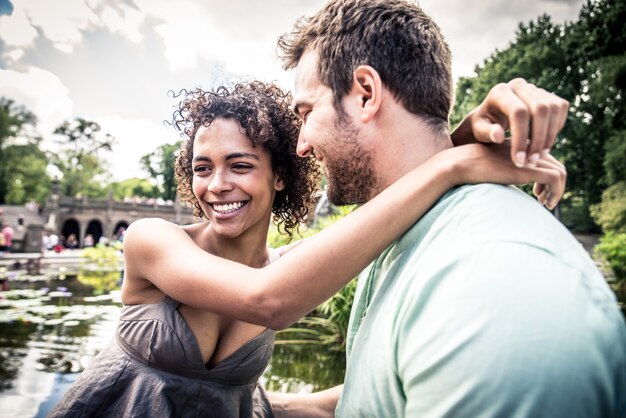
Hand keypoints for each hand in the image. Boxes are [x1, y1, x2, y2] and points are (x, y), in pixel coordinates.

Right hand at [444, 143, 566, 209]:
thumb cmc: (468, 168)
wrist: (459, 163)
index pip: (544, 159)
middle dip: (554, 185)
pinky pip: (554, 178)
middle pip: (554, 165)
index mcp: (519, 145)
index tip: (536, 192)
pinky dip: (555, 192)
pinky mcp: (528, 169)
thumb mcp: (490, 165)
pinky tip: (543, 202)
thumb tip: (509, 181)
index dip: (545, 176)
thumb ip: (503, 169)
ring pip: (559, 172)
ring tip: (545, 203)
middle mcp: (528, 149)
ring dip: (557, 191)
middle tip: (543, 200)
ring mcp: (529, 158)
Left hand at [452, 78, 568, 167]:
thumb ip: (486, 133)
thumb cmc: (483, 126)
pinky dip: (556, 128)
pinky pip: (560, 108)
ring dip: (549, 136)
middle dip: (538, 139)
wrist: (493, 116)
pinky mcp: (547, 94)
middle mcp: (519, 85)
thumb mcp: (478, 131)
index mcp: (499, 92)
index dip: (521, 138)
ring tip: (538, 156)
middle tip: (532, 161)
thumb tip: (499, 136)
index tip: (519, 160)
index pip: (518, 112)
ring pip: (553, 109)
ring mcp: (535, 88)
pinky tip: (544, 143)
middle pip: (540, 109)